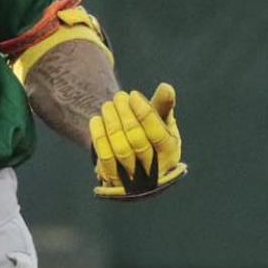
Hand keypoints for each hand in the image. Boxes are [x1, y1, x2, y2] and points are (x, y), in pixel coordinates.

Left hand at [89, 83, 187, 200]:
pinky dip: (99, 136)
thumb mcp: (160, 120)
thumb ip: (163, 105)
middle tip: (118, 96)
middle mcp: (155, 170)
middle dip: (126, 115)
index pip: (158, 134)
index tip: (132, 95)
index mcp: (171, 153)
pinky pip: (105, 157)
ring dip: (111, 123)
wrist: (132, 162)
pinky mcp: (113, 179)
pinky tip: (96, 119)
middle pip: (137, 140)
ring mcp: (133, 178)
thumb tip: (166, 87)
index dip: (144, 113)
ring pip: (120, 148)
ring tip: (107, 105)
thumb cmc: (150, 134)